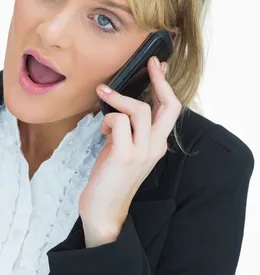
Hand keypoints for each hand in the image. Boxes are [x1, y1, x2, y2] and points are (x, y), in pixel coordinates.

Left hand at [78, 57, 181, 241]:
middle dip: (158, 80)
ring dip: (119, 100)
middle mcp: (156, 146)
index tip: (159, 65)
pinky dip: (108, 119)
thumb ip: (129, 129)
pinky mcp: (124, 155)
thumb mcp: (124, 147)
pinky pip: (119, 121)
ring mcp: (142, 151)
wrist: (104, 209)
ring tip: (105, 103)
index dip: (165, 84)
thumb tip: (122, 103)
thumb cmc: (111, 176)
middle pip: (168, 106)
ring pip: (140, 109)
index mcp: (158, 144)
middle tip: (148, 64)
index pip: (171, 109)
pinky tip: (102, 132)